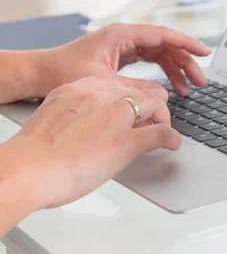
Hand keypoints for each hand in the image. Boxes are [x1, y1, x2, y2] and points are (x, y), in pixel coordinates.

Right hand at [2, 75, 180, 209]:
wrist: (27, 169)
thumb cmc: (33, 153)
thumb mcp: (54, 118)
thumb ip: (74, 116)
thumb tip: (86, 128)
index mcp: (79, 88)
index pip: (116, 84)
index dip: (129, 96)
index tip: (131, 106)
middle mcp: (99, 97)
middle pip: (138, 92)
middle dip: (150, 104)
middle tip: (154, 117)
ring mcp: (115, 117)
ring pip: (153, 106)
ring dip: (163, 118)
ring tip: (165, 128)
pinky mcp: (126, 141)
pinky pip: (160, 134)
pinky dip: (171, 138)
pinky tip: (172, 144)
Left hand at [35, 23, 210, 97]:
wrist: (40, 74)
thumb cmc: (63, 72)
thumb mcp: (104, 83)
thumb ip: (136, 88)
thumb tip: (163, 94)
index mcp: (122, 35)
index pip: (163, 36)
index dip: (187, 44)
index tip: (205, 52)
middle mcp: (124, 38)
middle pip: (166, 47)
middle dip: (185, 63)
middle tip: (200, 81)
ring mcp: (123, 47)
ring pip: (160, 55)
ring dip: (175, 71)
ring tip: (188, 90)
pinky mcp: (121, 58)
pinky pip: (149, 63)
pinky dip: (162, 74)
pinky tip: (170, 88)